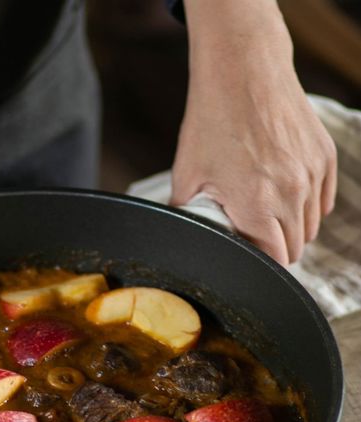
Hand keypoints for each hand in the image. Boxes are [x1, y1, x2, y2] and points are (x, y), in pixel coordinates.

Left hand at [171, 0, 336, 264]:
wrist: (244, 72)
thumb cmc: (213, 122)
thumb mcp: (186, 176)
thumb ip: (187, 214)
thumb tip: (182, 235)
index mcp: (257, 205)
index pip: (273, 258)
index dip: (258, 263)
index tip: (245, 257)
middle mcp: (291, 193)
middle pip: (294, 247)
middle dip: (274, 250)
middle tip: (251, 239)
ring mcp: (312, 174)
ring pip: (311, 226)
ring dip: (291, 230)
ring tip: (267, 218)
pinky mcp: (324, 157)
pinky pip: (324, 201)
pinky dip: (308, 207)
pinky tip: (286, 200)